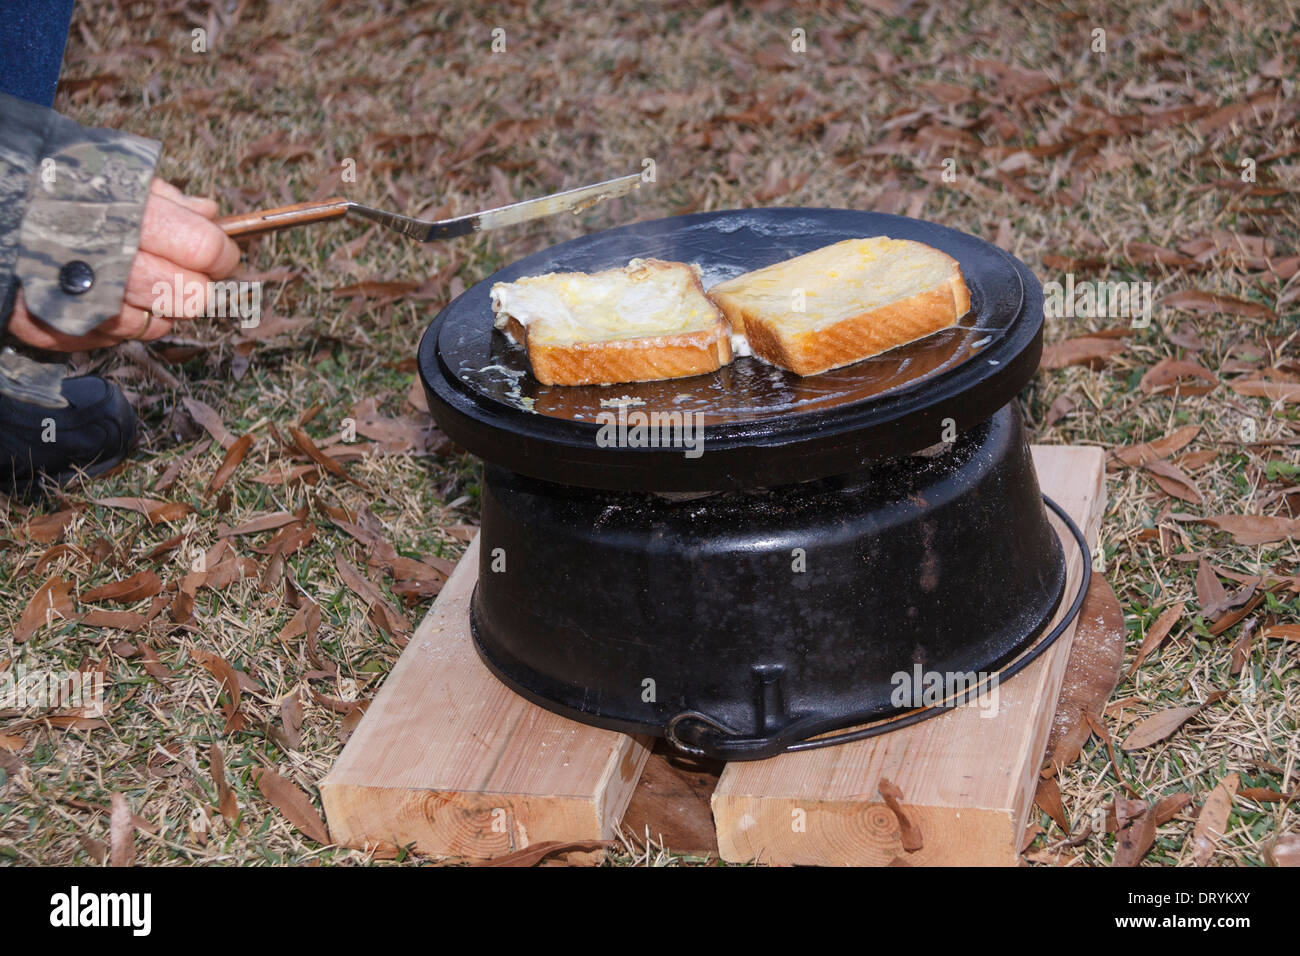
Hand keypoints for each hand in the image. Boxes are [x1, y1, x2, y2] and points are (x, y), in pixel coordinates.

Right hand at [6, 179, 240, 350]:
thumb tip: (211, 214)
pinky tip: (104, 299)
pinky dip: (114, 325)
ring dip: (156, 310)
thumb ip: (163, 196)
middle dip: (195, 286)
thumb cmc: (51, 186)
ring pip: (154, 325)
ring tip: (135, 284)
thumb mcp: (108, 173)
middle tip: (182, 273)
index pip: (206, 248)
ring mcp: (76, 298)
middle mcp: (104, 259)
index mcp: (125, 213)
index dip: (222, 254)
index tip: (220, 255)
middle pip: (190, 296)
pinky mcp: (48, 325)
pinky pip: (109, 341)